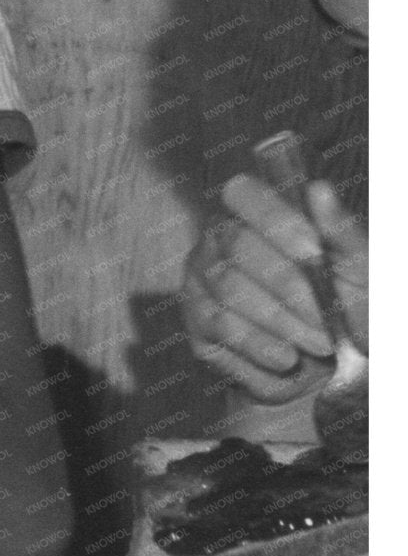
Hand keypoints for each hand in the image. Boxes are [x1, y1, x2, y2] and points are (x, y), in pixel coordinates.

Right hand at [181, 174, 366, 403]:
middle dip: (288, 286)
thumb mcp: (358, 268)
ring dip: (279, 322)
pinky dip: (259, 347)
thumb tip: (319, 190)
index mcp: (258, 216)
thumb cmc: (350, 306)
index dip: (274, 218)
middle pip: (238, 246)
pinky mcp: (195, 326)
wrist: (335, 365)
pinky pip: (219, 331)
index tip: (314, 250)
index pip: (243, 193)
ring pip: (228, 291)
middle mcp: (218, 243)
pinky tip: (286, 359)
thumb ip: (340, 231)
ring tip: (317, 345)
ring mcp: (199, 284)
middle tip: (326, 320)